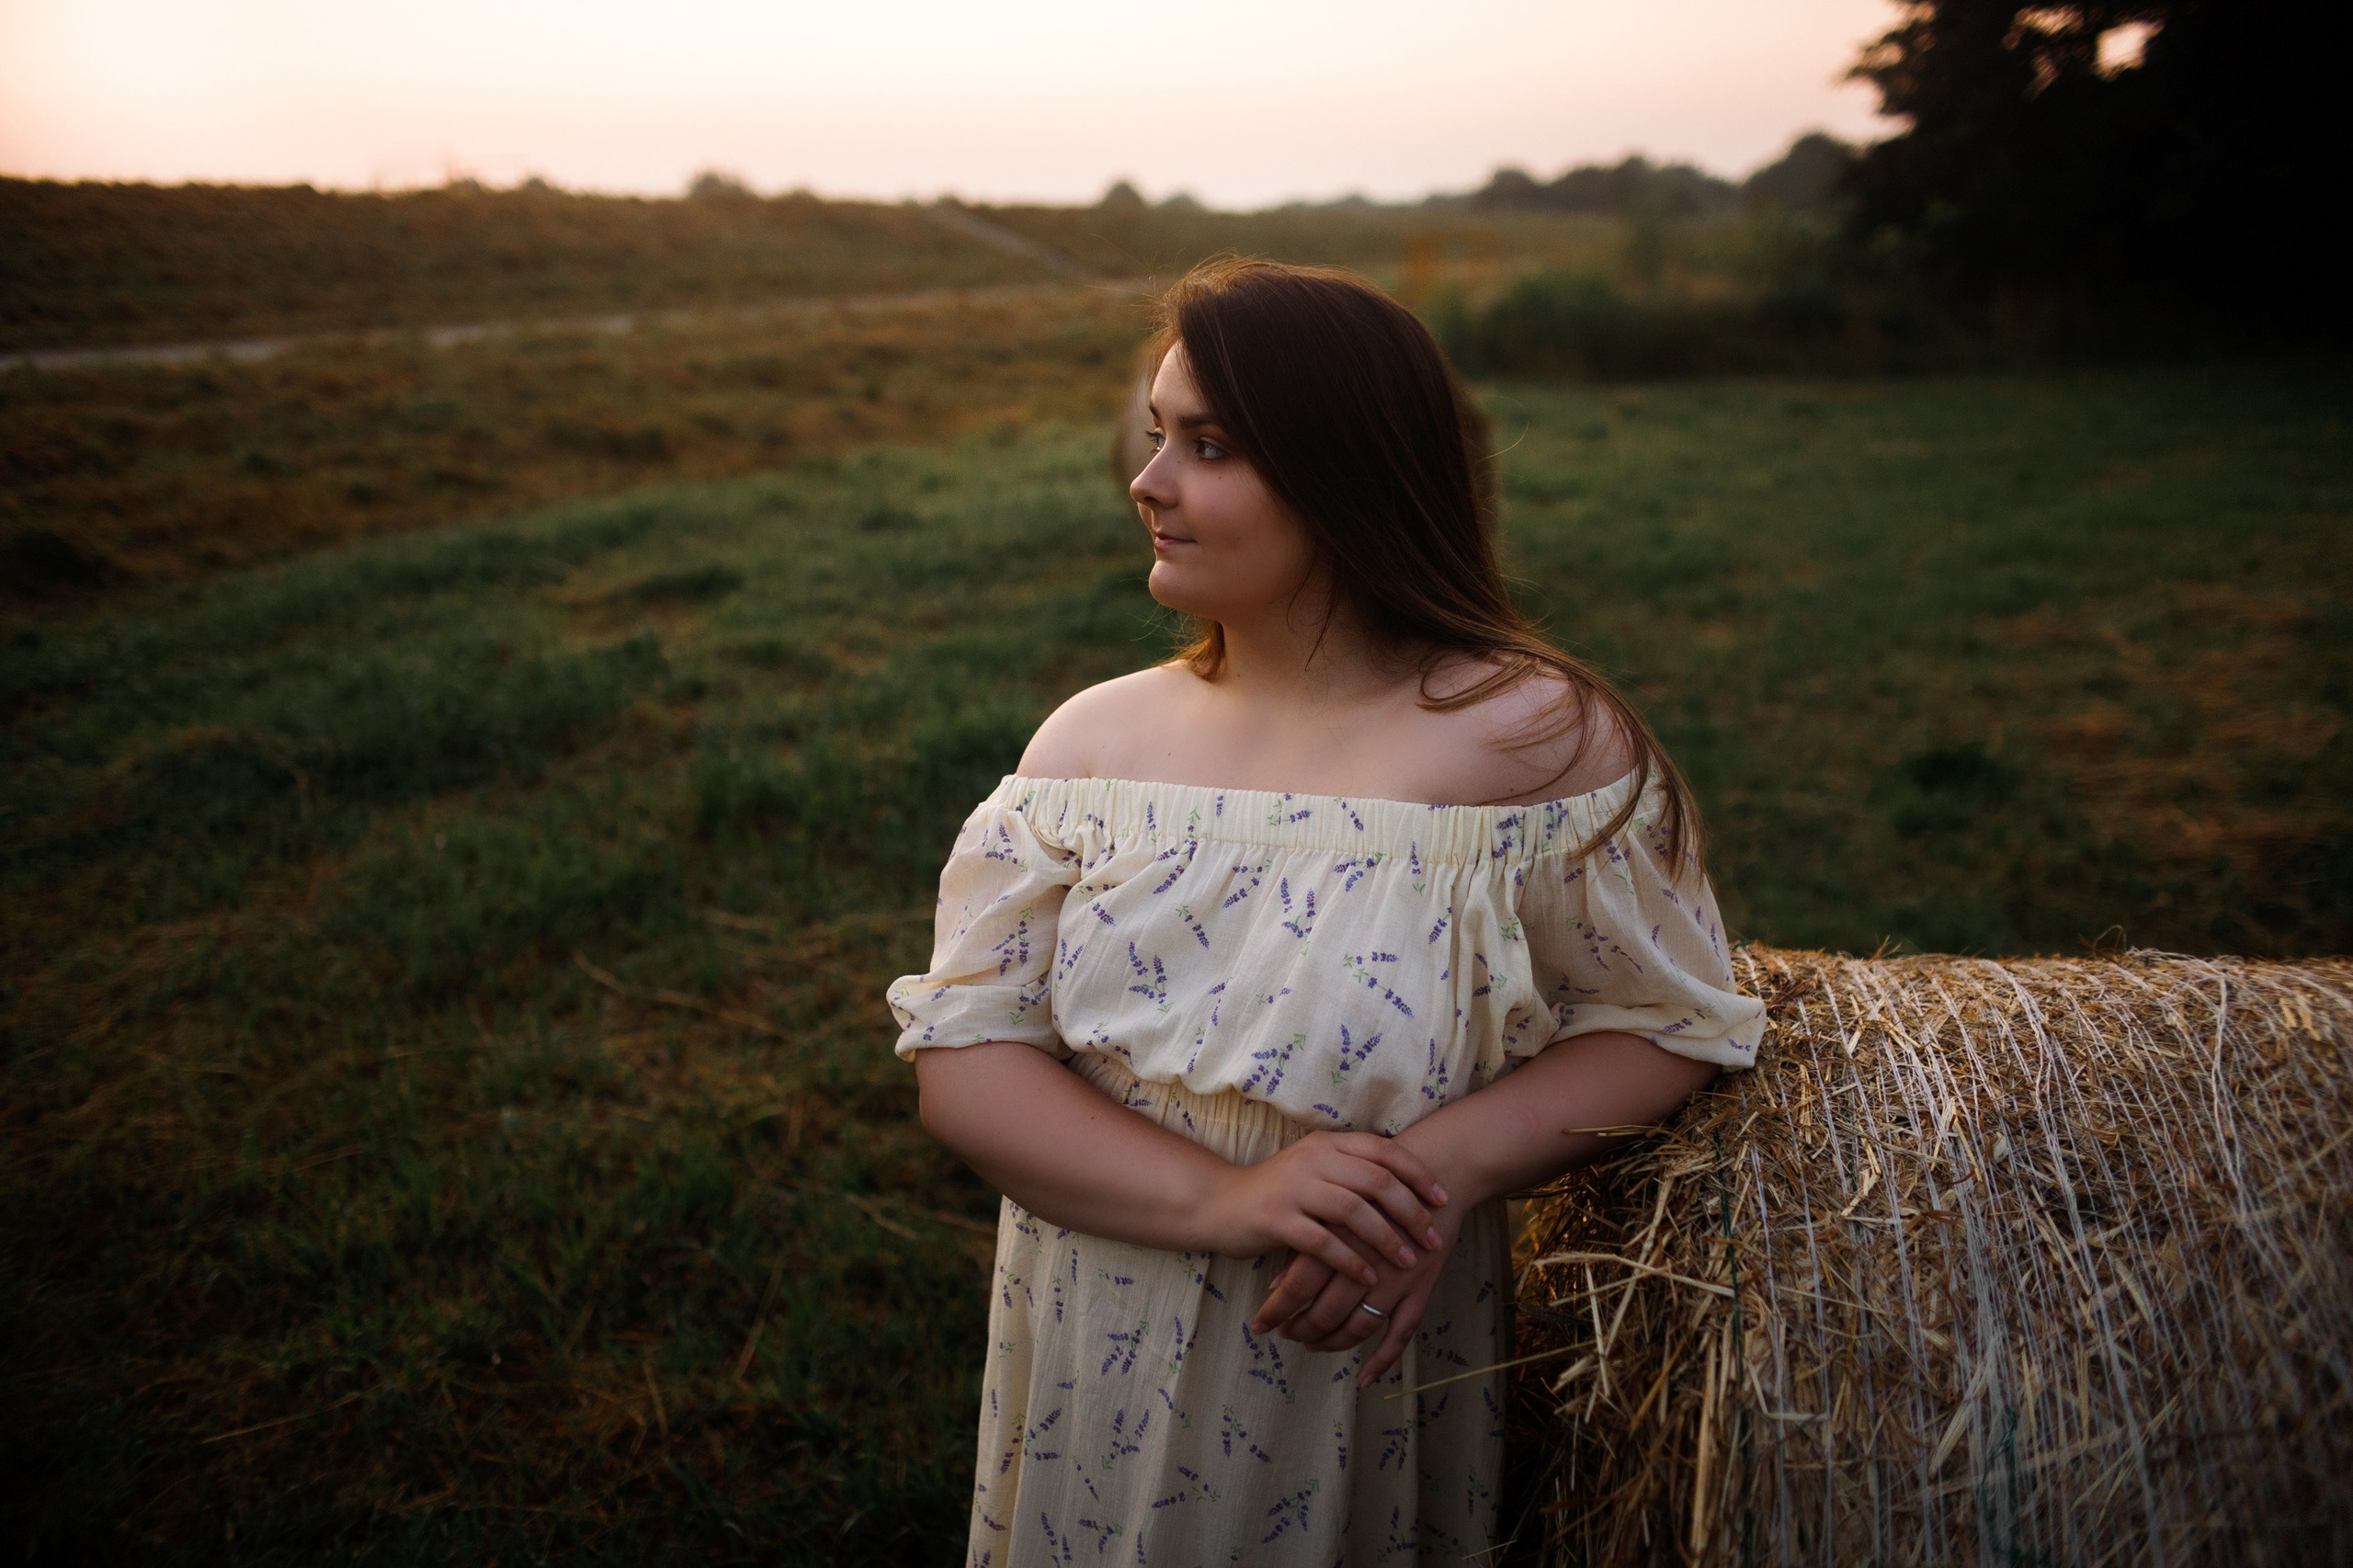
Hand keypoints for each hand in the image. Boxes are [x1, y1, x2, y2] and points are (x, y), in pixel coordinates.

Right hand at [1197, 1131, 1447, 1285]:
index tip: (1443, 1200)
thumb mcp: (1316, 1168)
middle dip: (1412, 1212)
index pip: (1384, 1151)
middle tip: (1432, 1239)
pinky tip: (1369, 1278)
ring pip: (1354, 1210)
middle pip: (1376, 1181)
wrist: (1220, 1203)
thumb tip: (1408, 1185)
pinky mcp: (1277, 1218)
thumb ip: (1353, 1169)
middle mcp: (1314, 1160)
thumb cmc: (1278, 1190)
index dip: (1418, 1174)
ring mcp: (1294, 1188)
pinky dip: (1352, 1261)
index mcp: (1328, 1143)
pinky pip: (1324, 1242)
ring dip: (1387, 1239)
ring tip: (1407, 1262)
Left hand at [1251, 1200, 1464, 1386]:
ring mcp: (1396, 1280)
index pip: (1297, 1286)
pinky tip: (1365, 1379)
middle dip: (1300, 1330)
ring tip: (1313, 1346)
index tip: (1259, 1325)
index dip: (1276, 1310)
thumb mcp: (1338, 1204)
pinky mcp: (1421, 1289)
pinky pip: (1400, 1334)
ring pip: (1358, 1327)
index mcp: (1338, 1238)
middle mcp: (1365, 1263)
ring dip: (1333, 1343)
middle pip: (1325, 1312)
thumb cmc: (1378, 1184)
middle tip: (1286, 1336)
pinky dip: (1382, 1360)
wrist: (1439, 1171)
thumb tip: (1276, 1286)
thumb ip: (1309, 1243)